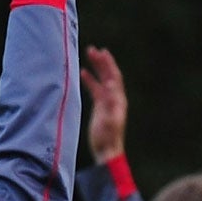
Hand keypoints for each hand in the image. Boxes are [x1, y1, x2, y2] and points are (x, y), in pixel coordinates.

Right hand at [82, 46, 127, 162]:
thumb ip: (109, 106)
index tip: (102, 52)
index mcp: (118, 100)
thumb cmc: (107, 138)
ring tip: (88, 55)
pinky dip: (90, 80)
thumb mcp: (108, 121)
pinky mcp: (101, 107)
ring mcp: (108, 102)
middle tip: (92, 49)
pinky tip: (83, 73)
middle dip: (101, 62)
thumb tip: (109, 88)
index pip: (114, 77)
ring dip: (96, 68)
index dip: (108, 64)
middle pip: (109, 75)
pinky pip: (95, 89)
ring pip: (102, 80)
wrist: (106, 151)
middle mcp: (115, 99)